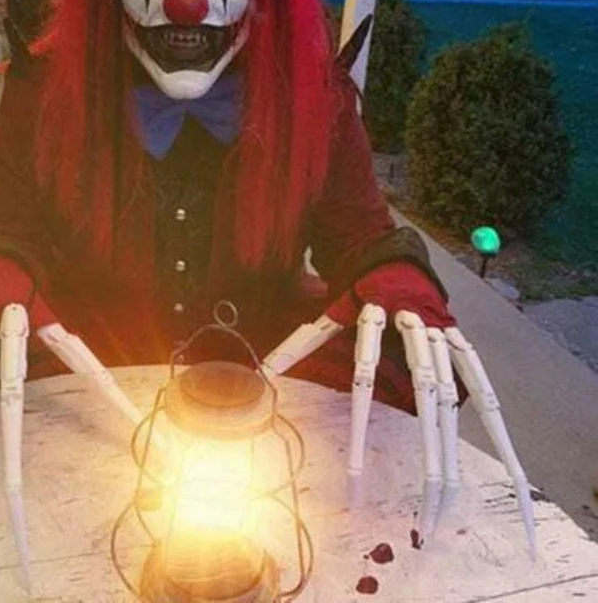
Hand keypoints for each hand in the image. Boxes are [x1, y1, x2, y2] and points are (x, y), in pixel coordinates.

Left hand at [264, 262, 534, 557]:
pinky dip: (487, 410)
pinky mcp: (458, 339)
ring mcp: (440, 334)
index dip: (361, 426)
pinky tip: (501, 442)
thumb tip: (265, 371)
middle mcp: (413, 328)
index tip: (357, 476)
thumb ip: (300, 343)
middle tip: (428, 506)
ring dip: (453, 444)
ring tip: (451, 492)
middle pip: (424, 395)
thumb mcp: (327, 312)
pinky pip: (478, 377)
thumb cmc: (358, 293)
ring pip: (452, 393)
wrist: (396, 261)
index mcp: (373, 317)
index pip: (364, 376)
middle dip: (429, 454)